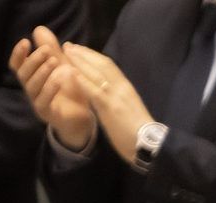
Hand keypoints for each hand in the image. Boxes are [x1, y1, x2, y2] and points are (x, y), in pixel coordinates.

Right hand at [9, 26, 94, 149]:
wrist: (84, 118)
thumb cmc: (70, 91)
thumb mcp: (62, 66)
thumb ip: (52, 50)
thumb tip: (39, 29)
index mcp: (32, 79)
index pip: (17, 65)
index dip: (18, 54)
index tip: (26, 41)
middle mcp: (31, 90)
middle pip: (23, 74)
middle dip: (33, 60)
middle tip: (46, 50)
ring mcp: (37, 103)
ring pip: (32, 87)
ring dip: (42, 72)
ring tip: (53, 61)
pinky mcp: (47, 115)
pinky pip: (43, 101)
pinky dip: (50, 88)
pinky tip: (59, 78)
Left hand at [61, 42, 154, 164]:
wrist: (149, 144)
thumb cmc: (140, 132)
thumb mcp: (129, 109)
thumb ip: (117, 100)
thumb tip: (104, 95)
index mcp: (127, 88)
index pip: (109, 66)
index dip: (94, 56)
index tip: (81, 50)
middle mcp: (122, 88)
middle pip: (102, 64)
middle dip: (84, 53)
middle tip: (69, 45)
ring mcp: (116, 96)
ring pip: (96, 73)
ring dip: (79, 61)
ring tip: (66, 52)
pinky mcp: (110, 107)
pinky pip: (93, 90)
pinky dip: (81, 79)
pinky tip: (70, 72)